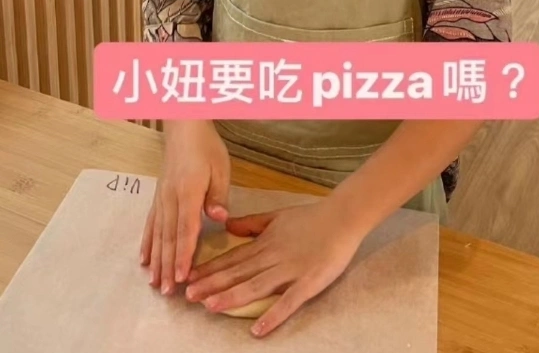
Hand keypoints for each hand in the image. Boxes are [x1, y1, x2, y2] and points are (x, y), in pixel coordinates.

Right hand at [140, 121, 229, 294]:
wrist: (184, 127)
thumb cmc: (206, 147)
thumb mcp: (220, 167)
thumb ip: (218, 195)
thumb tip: (219, 219)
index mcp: (188, 192)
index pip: (186, 229)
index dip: (183, 255)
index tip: (181, 277)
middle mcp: (170, 199)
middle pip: (168, 237)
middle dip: (168, 266)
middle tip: (167, 292)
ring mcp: (161, 198)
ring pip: (157, 234)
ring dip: (156, 260)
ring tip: (154, 283)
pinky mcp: (157, 197)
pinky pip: (150, 224)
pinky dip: (147, 243)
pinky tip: (144, 259)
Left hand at [185, 199, 364, 335]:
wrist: (342, 216)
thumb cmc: (311, 217)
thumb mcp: (276, 216)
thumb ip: (252, 223)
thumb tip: (228, 225)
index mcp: (265, 243)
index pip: (233, 258)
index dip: (211, 269)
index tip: (190, 278)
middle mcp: (273, 257)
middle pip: (238, 272)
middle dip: (212, 284)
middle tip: (189, 296)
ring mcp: (290, 270)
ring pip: (256, 285)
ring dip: (232, 296)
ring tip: (210, 307)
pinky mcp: (309, 282)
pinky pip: (289, 302)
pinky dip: (273, 316)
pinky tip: (258, 330)